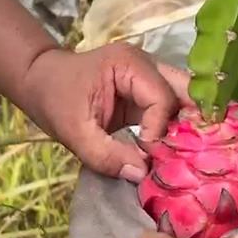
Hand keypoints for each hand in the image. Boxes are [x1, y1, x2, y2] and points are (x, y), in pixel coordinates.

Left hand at [21, 43, 191, 181]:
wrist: (41, 82)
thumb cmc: (54, 99)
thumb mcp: (74, 132)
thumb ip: (106, 155)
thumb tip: (142, 173)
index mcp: (128, 65)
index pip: (162, 98)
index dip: (159, 130)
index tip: (149, 157)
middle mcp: (147, 65)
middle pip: (186, 90)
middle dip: (192, 122)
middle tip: (196, 153)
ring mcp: (150, 77)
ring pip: (185, 98)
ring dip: (189, 126)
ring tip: (192, 154)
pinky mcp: (148, 93)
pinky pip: (173, 109)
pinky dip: (178, 128)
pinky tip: (180, 150)